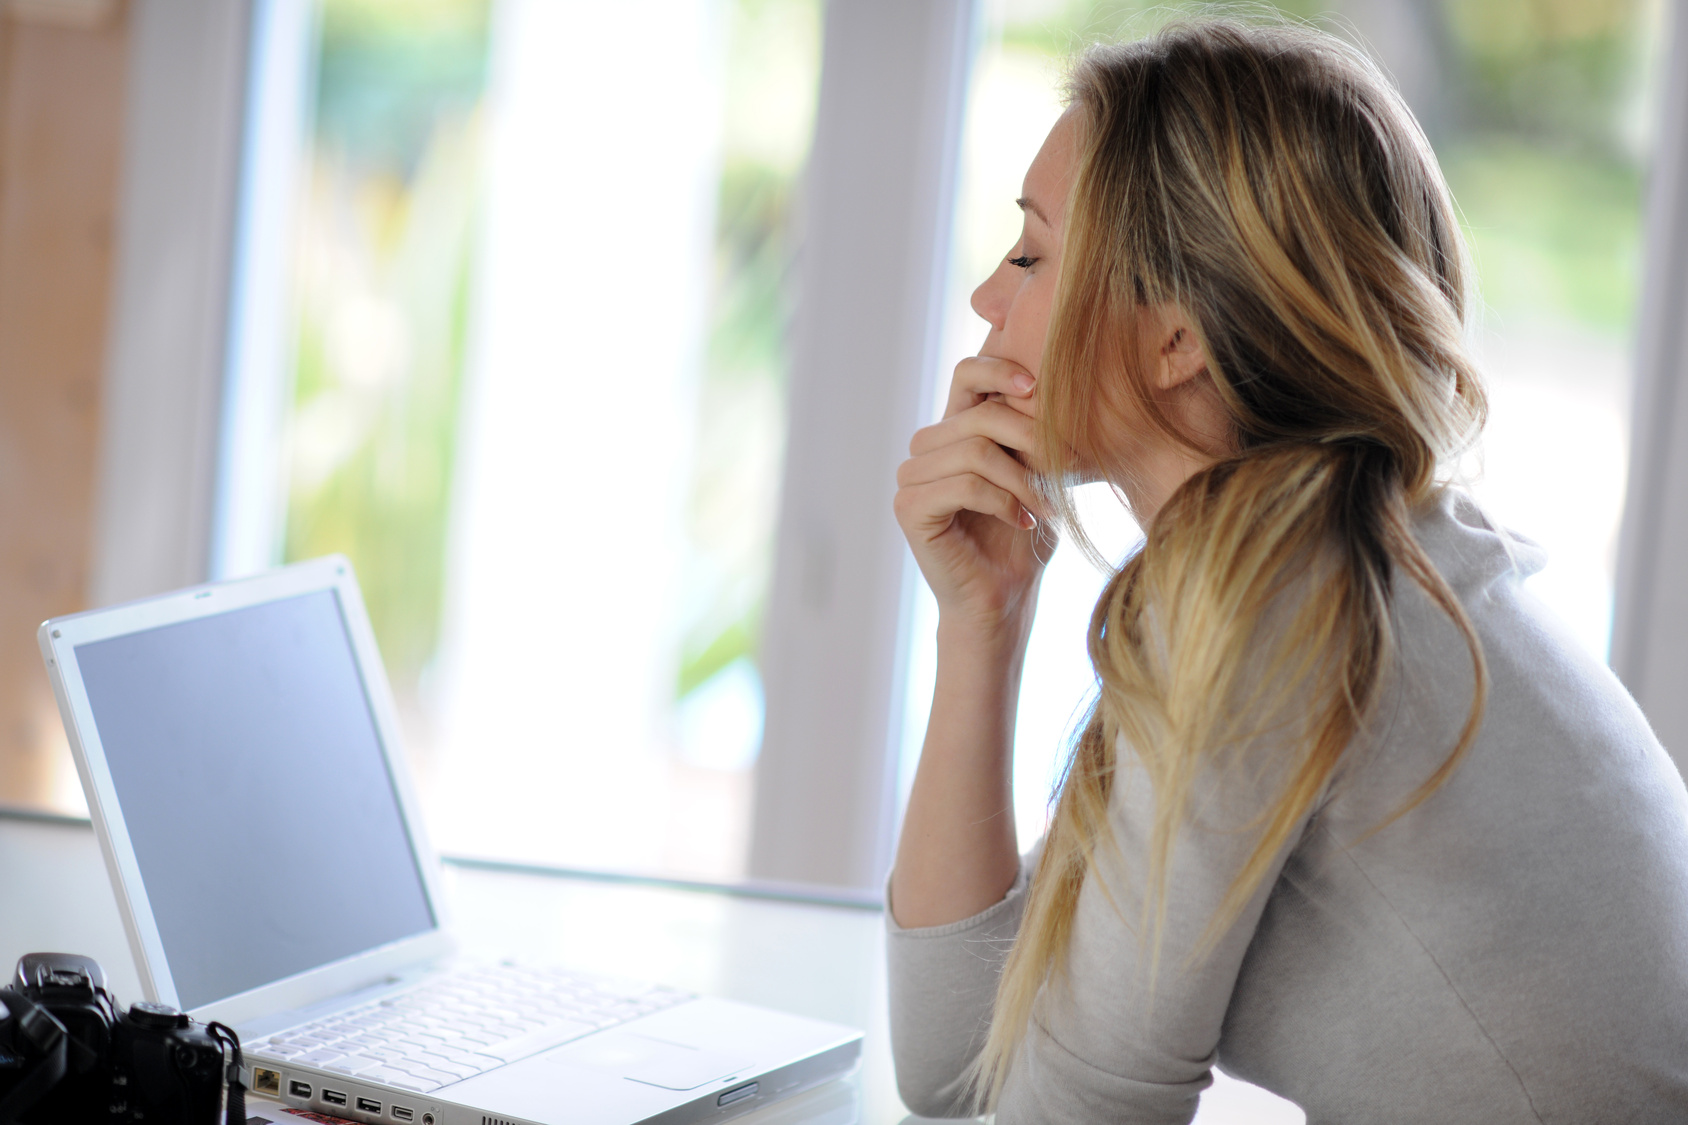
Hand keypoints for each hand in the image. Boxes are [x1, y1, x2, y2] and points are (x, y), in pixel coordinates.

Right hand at [894, 356, 1055, 637]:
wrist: (1006, 598)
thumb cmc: (1024, 538)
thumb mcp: (1037, 474)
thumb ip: (1033, 434)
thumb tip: (1051, 387)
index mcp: (956, 431)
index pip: (967, 374)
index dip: (999, 368)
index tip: (1036, 385)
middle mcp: (927, 448)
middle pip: (981, 414)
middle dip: (1033, 440)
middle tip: (1069, 469)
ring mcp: (912, 477)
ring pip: (975, 450)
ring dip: (1023, 479)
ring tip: (1047, 506)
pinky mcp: (909, 508)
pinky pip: (965, 485)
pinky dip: (1004, 502)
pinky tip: (1024, 521)